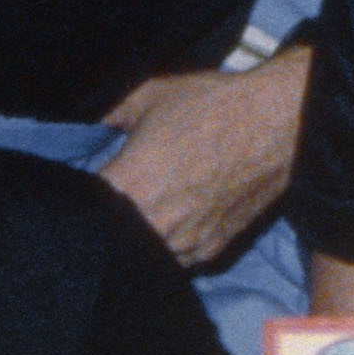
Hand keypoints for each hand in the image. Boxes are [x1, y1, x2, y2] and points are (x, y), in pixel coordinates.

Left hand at [99, 53, 306, 266]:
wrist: (276, 122)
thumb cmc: (211, 105)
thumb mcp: (148, 95)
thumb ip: (106, 115)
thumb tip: (82, 125)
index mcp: (129, 186)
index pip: (82, 209)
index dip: (77, 200)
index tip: (82, 188)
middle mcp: (154, 224)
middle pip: (110, 239)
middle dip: (106, 222)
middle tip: (112, 200)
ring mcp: (185, 242)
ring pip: (141, 256)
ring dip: (136, 239)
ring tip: (144, 211)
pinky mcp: (211, 250)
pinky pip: (176, 259)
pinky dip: (167, 246)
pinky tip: (171, 220)